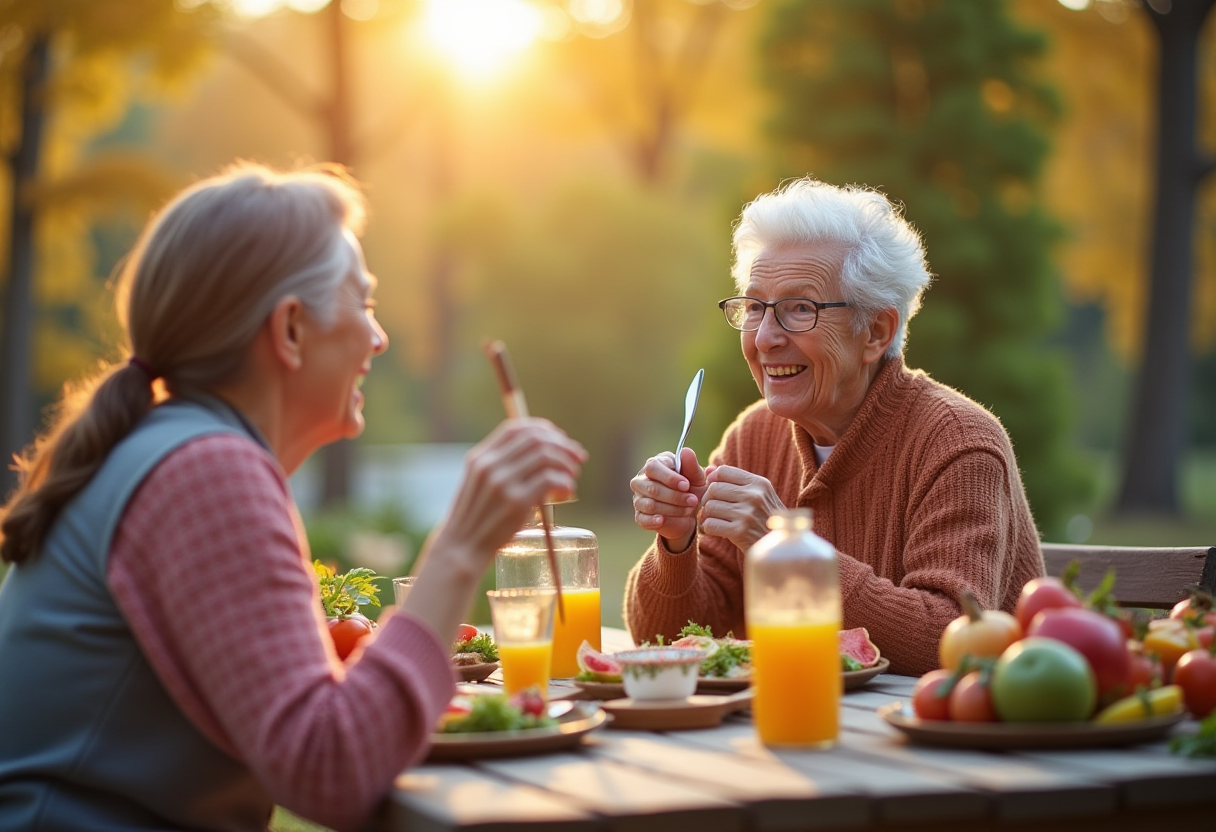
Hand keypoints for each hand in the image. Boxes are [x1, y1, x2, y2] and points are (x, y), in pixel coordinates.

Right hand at [439, 418, 585, 564]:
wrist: (461, 549)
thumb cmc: (474, 519)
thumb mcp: (478, 484)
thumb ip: (500, 467)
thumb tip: (541, 455)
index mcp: (479, 457)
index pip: (516, 428)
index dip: (544, 430)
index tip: (560, 440)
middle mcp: (489, 466)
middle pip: (536, 439)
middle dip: (563, 445)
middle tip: (577, 458)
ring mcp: (502, 483)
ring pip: (546, 456)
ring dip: (566, 464)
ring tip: (572, 477)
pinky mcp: (516, 502)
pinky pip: (550, 479)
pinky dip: (565, 482)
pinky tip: (566, 492)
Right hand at [631, 447, 707, 551]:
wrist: (690, 512)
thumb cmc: (691, 488)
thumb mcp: (696, 477)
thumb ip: (691, 465)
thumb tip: (685, 451)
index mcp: (655, 464)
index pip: (653, 468)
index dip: (670, 478)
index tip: (687, 486)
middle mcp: (642, 480)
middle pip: (652, 488)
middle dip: (675, 496)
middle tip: (693, 501)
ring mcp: (639, 498)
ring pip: (650, 504)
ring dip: (672, 509)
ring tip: (688, 510)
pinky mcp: (640, 515)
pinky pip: (643, 519)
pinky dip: (653, 520)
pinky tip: (663, 520)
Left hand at [697, 465, 785, 552]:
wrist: (780, 549)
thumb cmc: (765, 520)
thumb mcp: (758, 496)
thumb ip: (733, 481)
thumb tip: (709, 469)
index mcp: (759, 483)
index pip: (722, 471)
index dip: (713, 481)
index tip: (715, 492)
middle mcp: (754, 496)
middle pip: (713, 489)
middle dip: (708, 500)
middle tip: (713, 509)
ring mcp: (747, 514)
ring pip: (710, 507)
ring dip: (708, 516)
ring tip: (717, 520)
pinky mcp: (739, 532)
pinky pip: (710, 524)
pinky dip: (709, 528)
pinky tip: (718, 531)